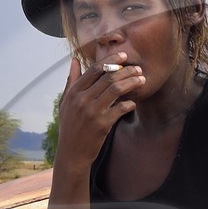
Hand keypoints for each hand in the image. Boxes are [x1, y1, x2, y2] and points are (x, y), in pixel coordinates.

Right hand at [53, 54, 143, 172]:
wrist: (72, 153)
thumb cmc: (70, 126)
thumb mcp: (65, 102)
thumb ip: (72, 80)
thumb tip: (74, 59)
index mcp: (74, 92)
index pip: (94, 69)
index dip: (111, 60)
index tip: (124, 55)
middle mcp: (82, 100)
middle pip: (108, 77)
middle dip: (126, 71)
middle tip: (138, 69)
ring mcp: (92, 112)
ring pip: (116, 90)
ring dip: (131, 83)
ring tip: (141, 81)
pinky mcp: (102, 125)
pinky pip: (120, 109)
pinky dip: (129, 104)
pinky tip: (133, 103)